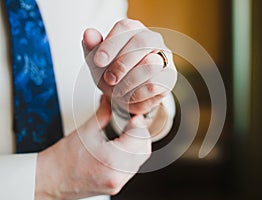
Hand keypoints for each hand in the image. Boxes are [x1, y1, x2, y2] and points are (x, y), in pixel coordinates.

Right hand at [35, 96, 150, 198]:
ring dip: (138, 145)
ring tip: (127, 134)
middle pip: (144, 150)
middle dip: (141, 133)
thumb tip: (110, 100)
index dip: (139, 123)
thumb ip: (104, 113)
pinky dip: (131, 156)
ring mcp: (118, 182)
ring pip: (140, 160)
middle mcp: (118, 174)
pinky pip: (132, 169)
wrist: (50, 179)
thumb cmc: (62, 159)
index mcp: (112, 159)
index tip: (135, 116)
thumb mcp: (85, 130)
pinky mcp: (115, 186)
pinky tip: (122, 147)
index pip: (139, 137)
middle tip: (132, 123)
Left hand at [83, 19, 176, 114]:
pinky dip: (137, 94)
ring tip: (118, 91)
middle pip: (141, 42)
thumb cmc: (112, 72)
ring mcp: (164, 57)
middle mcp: (152, 39)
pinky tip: (130, 96)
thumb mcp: (97, 62)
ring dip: (128, 82)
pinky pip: (154, 84)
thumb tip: (88, 34)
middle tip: (109, 79)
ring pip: (150, 64)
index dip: (110, 44)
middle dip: (121, 64)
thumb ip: (91, 47)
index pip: (125, 27)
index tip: (98, 61)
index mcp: (133, 29)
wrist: (126, 94)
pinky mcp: (169, 76)